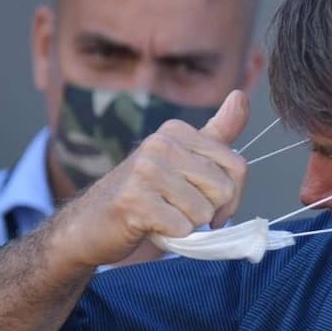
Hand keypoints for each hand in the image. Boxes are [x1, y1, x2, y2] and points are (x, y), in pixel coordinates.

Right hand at [47, 90, 249, 267]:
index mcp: (176, 131)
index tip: (213, 205)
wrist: (91, 223)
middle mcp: (160, 144)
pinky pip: (181, 227)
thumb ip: (217, 133)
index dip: (232, 196)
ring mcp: (145, 170)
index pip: (237, 166)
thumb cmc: (145, 194)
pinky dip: (171, 235)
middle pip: (223, 189)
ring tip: (162, 215)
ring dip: (187, 224)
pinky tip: (150, 225)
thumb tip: (240, 95)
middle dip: (209, 211)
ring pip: (203, 211)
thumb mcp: (183, 159)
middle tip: (181, 211)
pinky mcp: (134, 201)